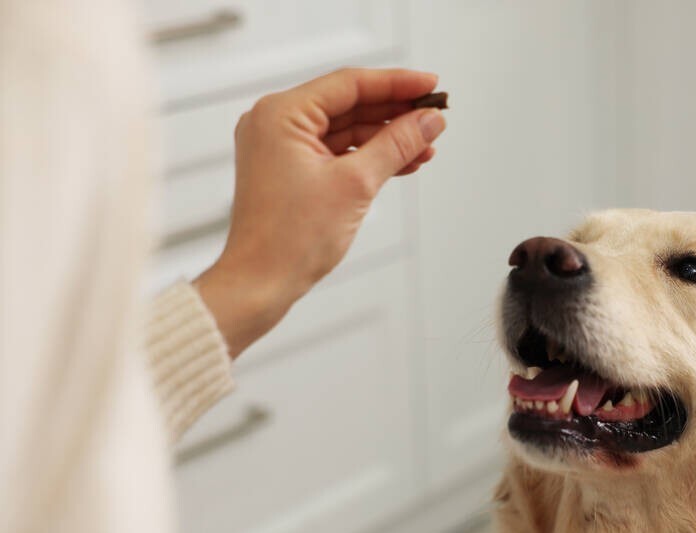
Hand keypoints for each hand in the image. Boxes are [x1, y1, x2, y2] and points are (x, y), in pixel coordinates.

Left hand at [194, 68, 445, 357]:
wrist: (260, 284)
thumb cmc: (290, 239)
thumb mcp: (356, 184)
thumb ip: (396, 145)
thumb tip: (429, 121)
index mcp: (281, 114)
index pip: (350, 84)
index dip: (397, 84)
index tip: (431, 86)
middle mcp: (276, 123)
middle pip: (350, 105)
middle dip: (395, 113)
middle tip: (435, 117)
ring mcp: (282, 148)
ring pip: (347, 130)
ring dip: (388, 138)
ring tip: (427, 145)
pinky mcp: (291, 171)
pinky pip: (338, 153)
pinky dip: (370, 157)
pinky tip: (405, 162)